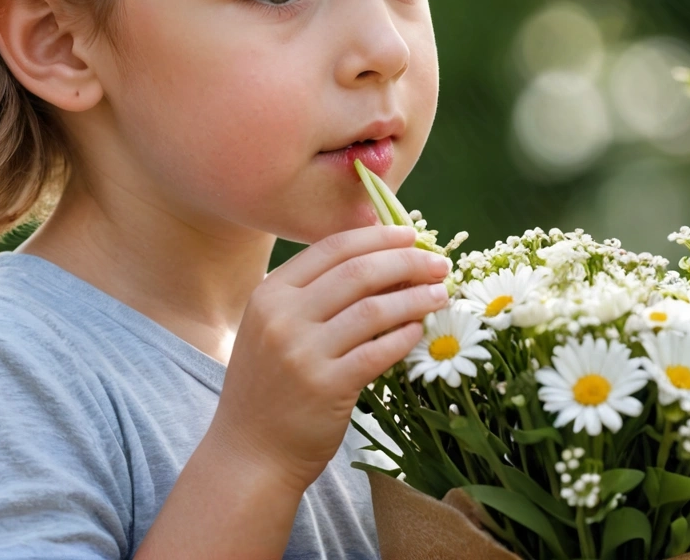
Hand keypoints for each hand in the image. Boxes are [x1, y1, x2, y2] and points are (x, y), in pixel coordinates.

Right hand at [210, 223, 449, 491]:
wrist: (250, 453)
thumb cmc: (270, 384)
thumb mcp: (273, 326)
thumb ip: (312, 293)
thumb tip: (379, 256)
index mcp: (270, 292)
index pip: (332, 247)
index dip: (377, 237)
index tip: (410, 235)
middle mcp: (283, 317)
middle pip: (358, 272)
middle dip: (406, 262)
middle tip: (438, 264)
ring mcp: (304, 353)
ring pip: (374, 310)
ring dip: (415, 298)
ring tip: (439, 293)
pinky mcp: (327, 388)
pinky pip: (379, 352)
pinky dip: (404, 336)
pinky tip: (420, 330)